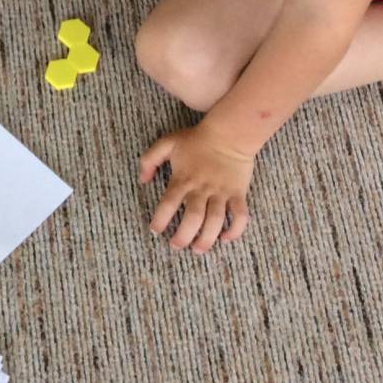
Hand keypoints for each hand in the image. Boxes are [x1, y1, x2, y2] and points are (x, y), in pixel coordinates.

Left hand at [138, 125, 254, 251]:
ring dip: (206, 239)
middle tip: (176, 246)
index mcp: (183, 178)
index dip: (160, 219)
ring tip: (198, 249)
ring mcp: (221, 192)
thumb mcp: (167, 143)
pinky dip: (235, 230)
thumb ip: (149, 159)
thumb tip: (142, 180)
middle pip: (193, 218)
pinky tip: (225, 238)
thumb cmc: (196, 139)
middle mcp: (202, 188)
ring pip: (215, 221)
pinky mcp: (238, 193)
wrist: (229, 132)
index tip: (155, 231)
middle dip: (183, 236)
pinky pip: (240, 216)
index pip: (168, 203)